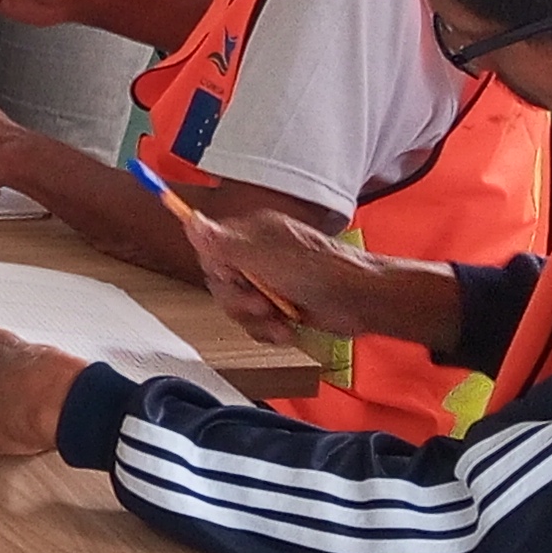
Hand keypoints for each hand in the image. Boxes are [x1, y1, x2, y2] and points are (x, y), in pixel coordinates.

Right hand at [183, 206, 424, 346]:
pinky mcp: (280, 308)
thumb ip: (223, 243)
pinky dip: (270, 331)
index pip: (211, 251)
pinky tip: (287, 329)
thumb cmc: (319, 272)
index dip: (219, 271)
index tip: (233, 278)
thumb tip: (190, 221)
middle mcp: (258, 256)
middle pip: (221, 284)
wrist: (360, 301)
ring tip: (279, 319)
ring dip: (256, 320)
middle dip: (239, 301)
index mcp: (253, 234)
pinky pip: (256, 324)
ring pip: (237, 308)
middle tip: (261, 303)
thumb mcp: (264, 256)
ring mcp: (270, 283)